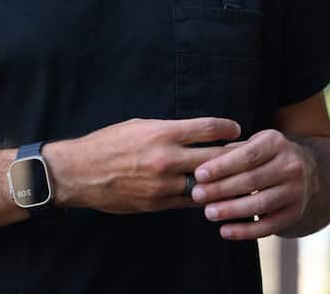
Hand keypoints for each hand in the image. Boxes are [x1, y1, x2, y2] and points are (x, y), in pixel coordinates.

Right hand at [44, 117, 240, 213]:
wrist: (81, 173)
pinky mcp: (159, 203)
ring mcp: (164, 184)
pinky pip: (190, 201)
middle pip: (215, 157)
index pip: (207, 128)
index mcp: (162, 133)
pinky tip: (214, 193)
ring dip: (225, 180)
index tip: (236, 129)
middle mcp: (167, 158)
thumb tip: (195, 132)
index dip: (227, 128)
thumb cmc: (109, 143)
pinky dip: (204, 196)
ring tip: (239, 176)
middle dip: (235, 155)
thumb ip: (169, 130)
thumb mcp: (139, 126)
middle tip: (249, 153)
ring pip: (207, 183)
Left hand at [189, 129, 317, 239]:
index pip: (247, 156)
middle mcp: (291, 166)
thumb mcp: (253, 143)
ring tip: (209, 213)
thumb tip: (200, 165)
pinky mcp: (295, 212)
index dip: (221, 166)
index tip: (199, 174)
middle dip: (221, 189)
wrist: (306, 170)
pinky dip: (246, 231)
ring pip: (260, 204)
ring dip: (231, 210)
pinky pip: (269, 226)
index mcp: (276, 143)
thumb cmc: (266, 155)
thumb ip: (230, 152)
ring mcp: (296, 191)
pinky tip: (225, 231)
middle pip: (252, 180)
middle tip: (197, 195)